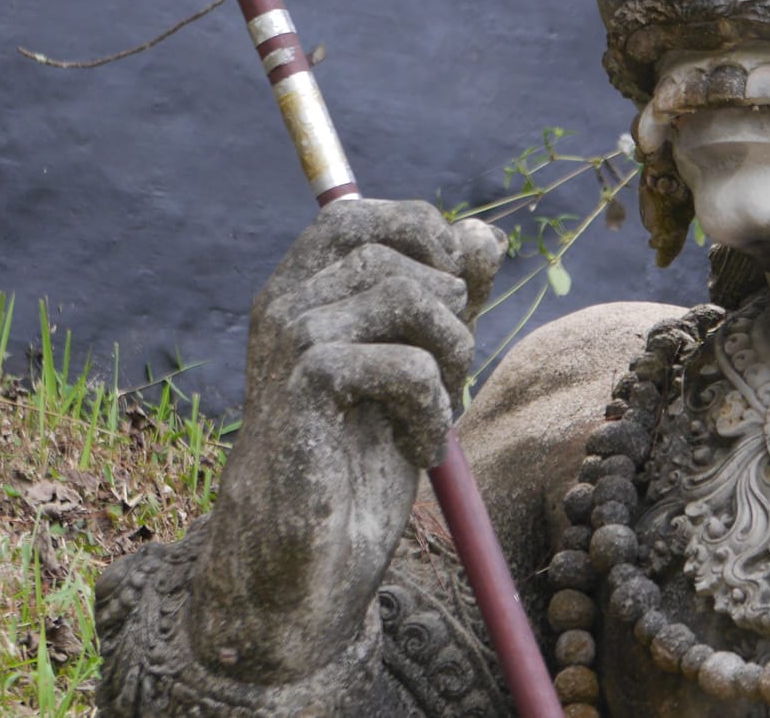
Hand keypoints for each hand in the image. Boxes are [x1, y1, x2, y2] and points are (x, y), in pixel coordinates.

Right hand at [187, 199, 502, 685]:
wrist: (307, 557)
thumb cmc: (357, 457)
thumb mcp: (417, 363)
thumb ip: (448, 297)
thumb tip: (485, 234)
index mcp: (299, 289)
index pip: (358, 212)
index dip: (420, 236)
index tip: (452, 299)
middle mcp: (284, 301)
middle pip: (394, 249)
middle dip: (447, 302)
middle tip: (451, 365)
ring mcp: (290, 340)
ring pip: (408, 296)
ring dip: (450, 355)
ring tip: (438, 408)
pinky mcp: (307, 386)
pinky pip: (407, 363)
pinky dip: (433, 409)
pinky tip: (416, 447)